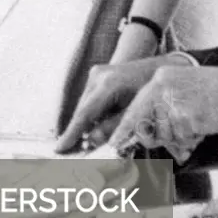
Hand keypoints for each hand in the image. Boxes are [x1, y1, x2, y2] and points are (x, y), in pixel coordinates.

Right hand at [55, 57, 169, 153]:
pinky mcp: (97, 75)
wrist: (158, 65)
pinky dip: (92, 113)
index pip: (85, 114)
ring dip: (86, 122)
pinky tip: (101, 123)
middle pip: (82, 110)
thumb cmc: (152, 89)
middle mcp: (98, 75)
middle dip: (79, 131)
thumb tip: (91, 141)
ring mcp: (96, 73)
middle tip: (75, 152)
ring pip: (85, 105)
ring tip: (90, 139)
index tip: (59, 149)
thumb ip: (114, 127)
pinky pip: (90, 99)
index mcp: (109, 84)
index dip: (72, 133)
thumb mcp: (136, 111)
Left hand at [108, 65, 217, 163]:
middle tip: (174, 140)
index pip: (134, 110)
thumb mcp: (186, 95)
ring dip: (181, 140)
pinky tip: (206, 126)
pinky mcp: (186, 115)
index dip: (124, 132)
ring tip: (201, 125)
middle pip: (144, 127)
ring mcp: (173, 99)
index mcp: (161, 78)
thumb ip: (163, 112)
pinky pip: (181, 140)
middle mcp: (162, 85)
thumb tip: (140, 137)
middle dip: (158, 139)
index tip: (114, 147)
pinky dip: (192, 140)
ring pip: (164, 136)